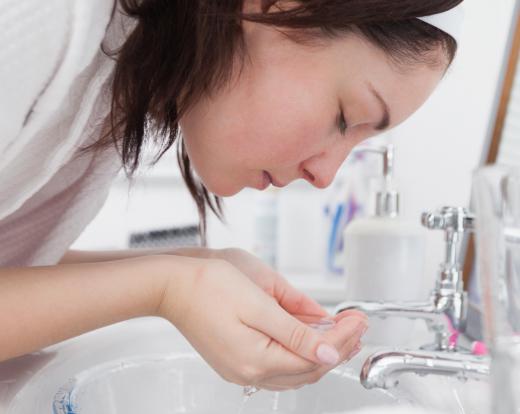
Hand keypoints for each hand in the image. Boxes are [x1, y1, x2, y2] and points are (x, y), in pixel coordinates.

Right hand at [157, 255, 367, 390]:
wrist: (172, 285)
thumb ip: (296, 330)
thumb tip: (328, 351)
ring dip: (320, 351)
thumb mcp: (260, 301)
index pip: (315, 356)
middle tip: (356, 324)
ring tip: (339, 330)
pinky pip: (278, 363)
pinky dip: (298, 351)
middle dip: (337, 346)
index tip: (359, 320)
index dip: (343, 339)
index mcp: (257, 359)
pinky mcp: (236, 360)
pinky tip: (307, 336)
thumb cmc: (209, 285)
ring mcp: (241, 369)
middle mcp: (249, 372)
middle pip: (308, 368)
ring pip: (294, 369)